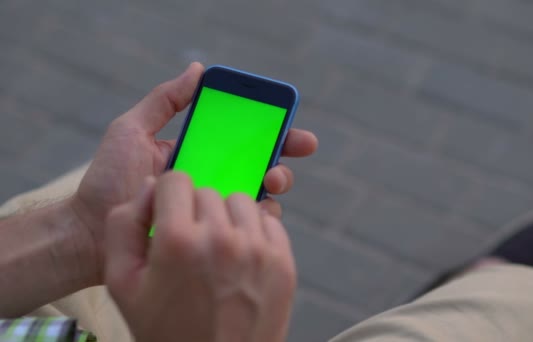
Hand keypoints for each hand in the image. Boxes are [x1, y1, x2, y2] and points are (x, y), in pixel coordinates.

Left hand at [70, 62, 317, 283]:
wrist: (90, 231)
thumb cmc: (108, 180)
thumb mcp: (131, 131)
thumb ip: (163, 101)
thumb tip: (198, 69)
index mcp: (199, 151)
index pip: (242, 136)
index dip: (272, 128)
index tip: (289, 122)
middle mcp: (212, 177)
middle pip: (262, 162)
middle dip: (286, 152)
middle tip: (297, 147)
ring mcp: (213, 207)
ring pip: (262, 192)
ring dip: (278, 180)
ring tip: (271, 178)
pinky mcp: (210, 234)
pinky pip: (246, 225)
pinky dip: (262, 214)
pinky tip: (257, 208)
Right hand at [105, 173, 295, 341]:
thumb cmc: (165, 330)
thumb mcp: (122, 283)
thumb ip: (124, 225)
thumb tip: (149, 186)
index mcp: (178, 241)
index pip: (176, 180)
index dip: (168, 197)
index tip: (169, 217)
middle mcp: (221, 239)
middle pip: (207, 191)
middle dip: (194, 210)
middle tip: (191, 242)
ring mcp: (257, 250)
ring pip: (240, 201)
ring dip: (226, 216)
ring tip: (216, 247)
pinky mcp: (283, 262)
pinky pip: (268, 221)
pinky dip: (253, 231)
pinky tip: (240, 256)